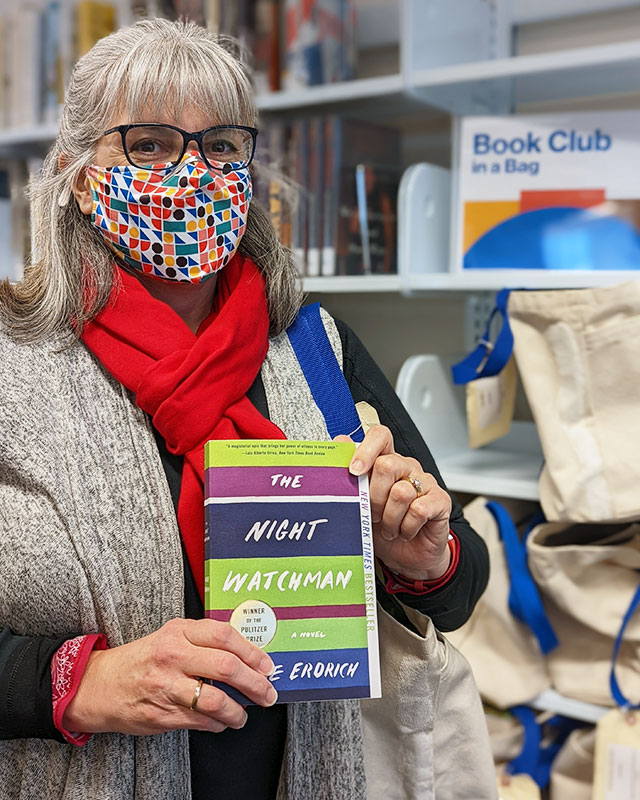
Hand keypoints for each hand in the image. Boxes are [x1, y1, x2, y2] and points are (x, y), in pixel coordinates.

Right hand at [63, 618, 276, 735]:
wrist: (100, 685)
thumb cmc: (144, 659)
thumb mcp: (172, 637)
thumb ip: (204, 641)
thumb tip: (247, 657)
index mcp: (179, 632)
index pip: (224, 636)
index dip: (252, 652)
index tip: (267, 664)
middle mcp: (173, 656)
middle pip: (226, 667)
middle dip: (255, 683)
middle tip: (267, 692)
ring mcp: (167, 686)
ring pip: (216, 700)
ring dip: (238, 711)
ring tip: (244, 714)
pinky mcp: (162, 714)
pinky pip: (201, 721)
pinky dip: (218, 723)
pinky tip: (221, 721)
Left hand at [336, 426, 451, 580]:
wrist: (406, 558)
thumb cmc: (382, 528)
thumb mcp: (360, 504)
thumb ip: (351, 475)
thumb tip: (339, 441)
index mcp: (386, 461)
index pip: (380, 436)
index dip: (366, 449)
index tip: (354, 471)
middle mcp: (406, 468)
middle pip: (387, 465)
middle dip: (374, 497)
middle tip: (372, 515)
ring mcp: (425, 483)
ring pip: (401, 492)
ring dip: (390, 519)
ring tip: (390, 528)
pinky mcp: (440, 501)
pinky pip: (419, 510)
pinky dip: (407, 527)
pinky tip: (406, 532)